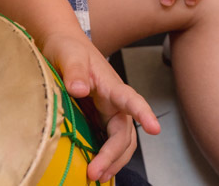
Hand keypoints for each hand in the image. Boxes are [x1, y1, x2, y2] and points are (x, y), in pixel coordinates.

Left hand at [39, 32, 160, 183]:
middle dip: (114, 155)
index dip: (144, 114)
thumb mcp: (68, 55)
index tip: (155, 128)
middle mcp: (114, 102)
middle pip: (124, 132)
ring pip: (121, 141)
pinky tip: (97, 169)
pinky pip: (108, 142)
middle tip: (95, 172)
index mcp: (111, 86)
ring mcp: (107, 113)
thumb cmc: (69, 48)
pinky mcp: (98, 120)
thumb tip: (79, 89)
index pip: (131, 100)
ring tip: (98, 177)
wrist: (64, 46)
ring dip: (114, 160)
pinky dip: (106, 158)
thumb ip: (75, 71)